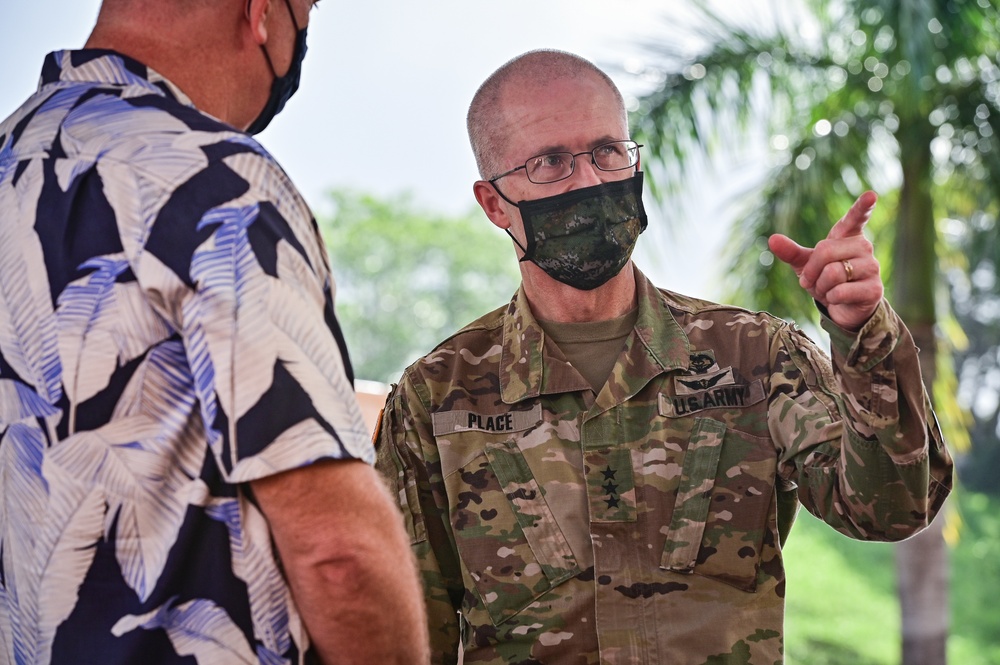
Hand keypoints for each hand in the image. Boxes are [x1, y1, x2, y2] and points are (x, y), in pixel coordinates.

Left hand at [767, 191, 882, 330]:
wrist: (842, 307)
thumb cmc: (825, 280)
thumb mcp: (805, 264)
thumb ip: (791, 251)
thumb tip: (772, 239)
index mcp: (848, 236)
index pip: (855, 218)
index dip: (863, 206)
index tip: (871, 195)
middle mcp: (864, 247)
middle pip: (825, 251)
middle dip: (811, 271)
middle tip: (813, 281)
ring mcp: (872, 267)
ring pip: (833, 273)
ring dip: (821, 287)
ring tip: (829, 289)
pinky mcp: (874, 289)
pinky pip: (841, 291)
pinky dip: (831, 298)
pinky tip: (839, 298)